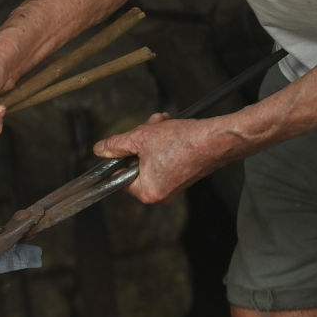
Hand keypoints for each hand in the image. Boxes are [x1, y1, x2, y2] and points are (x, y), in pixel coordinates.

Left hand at [93, 114, 212, 203]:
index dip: (118, 157)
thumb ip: (116, 145)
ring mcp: (172, 185)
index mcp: (147, 192)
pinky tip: (168, 126)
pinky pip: (163, 157)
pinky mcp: (182, 174)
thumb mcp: (139, 138)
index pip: (119, 178)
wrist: (216, 139)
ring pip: (149, 156)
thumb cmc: (181, 142)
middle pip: (135, 164)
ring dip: (151, 136)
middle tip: (145, 127)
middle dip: (138, 141)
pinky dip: (162, 140)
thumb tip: (100, 150)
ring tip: (160, 123)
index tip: (120, 145)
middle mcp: (160, 194)